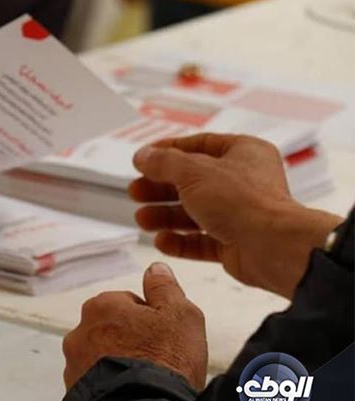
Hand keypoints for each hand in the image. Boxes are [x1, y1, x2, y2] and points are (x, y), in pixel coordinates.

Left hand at [62, 263, 207, 390]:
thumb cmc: (164, 361)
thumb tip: (155, 269)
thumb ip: (165, 287)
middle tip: (155, 359)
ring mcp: (73, 362)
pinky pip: (93, 381)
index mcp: (102, 306)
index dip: (151, 320)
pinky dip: (107, 385)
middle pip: (110, 328)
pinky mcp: (73, 390)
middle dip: (130, 340)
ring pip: (99, 355)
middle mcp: (80, 331)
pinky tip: (128, 393)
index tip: (163, 337)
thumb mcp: (180, 314)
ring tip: (142, 380)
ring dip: (116, 363)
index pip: (128, 303)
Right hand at [129, 133, 342, 298]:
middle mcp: (243, 182)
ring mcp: (239, 214)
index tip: (144, 158)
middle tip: (136, 192)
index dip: (169, 151)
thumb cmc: (243, 201)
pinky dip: (180, 241)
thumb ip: (163, 162)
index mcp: (243, 153)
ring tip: (142, 219)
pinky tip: (161, 241)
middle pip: (192, 182)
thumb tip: (143, 156)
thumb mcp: (193, 172)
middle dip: (161, 189)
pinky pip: (202, 241)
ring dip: (165, 216)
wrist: (272, 246)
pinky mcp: (235, 243)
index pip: (200, 144)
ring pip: (195, 213)